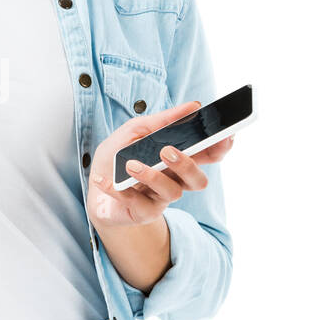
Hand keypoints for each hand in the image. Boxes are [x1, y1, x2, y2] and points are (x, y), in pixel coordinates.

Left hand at [88, 99, 235, 228]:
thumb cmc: (118, 158)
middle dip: (186, 165)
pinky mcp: (142, 213)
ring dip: (151, 176)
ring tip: (130, 165)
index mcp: (179, 159)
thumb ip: (162, 121)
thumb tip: (193, 105)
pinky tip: (102, 179)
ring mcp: (160, 199)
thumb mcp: (134, 131)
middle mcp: (175, 180)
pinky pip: (136, 203)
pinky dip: (118, 190)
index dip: (220, 148)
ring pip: (171, 193)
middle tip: (167, 151)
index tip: (225, 136)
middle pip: (197, 179)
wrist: (94, 189)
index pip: (208, 156)